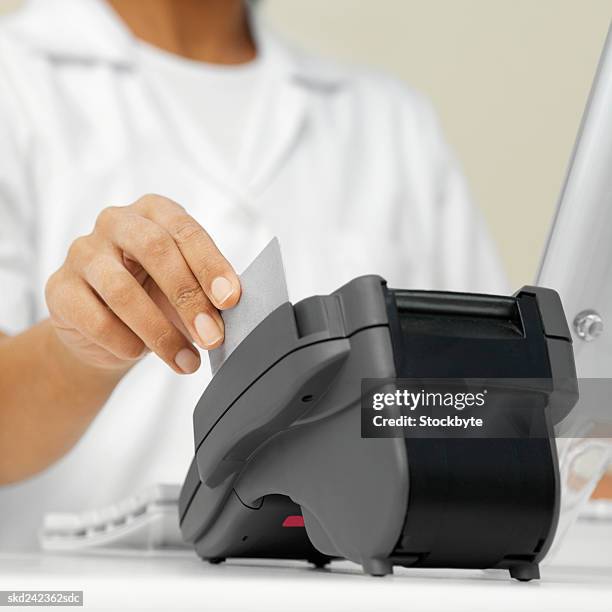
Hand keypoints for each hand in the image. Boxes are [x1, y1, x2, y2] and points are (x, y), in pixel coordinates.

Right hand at [45, 194, 240, 373]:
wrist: (104, 332)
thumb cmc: (154, 298)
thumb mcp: (184, 289)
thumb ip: (206, 291)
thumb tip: (230, 308)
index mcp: (155, 211)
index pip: (186, 230)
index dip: (211, 265)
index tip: (230, 300)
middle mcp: (116, 221)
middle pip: (155, 250)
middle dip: (189, 297)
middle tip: (212, 336)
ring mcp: (82, 251)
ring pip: (123, 290)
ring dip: (160, 332)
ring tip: (185, 361)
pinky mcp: (58, 287)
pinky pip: (94, 318)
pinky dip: (123, 342)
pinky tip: (138, 354)